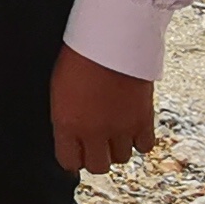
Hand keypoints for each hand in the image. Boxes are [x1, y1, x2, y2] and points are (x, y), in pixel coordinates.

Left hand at [49, 46, 156, 174]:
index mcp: (67, 124)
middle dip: (96, 157)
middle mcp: (93, 132)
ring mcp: (120, 128)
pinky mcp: (143, 119)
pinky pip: (145, 147)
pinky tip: (134, 128)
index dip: (74, 158)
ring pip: (122, 159)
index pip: (69, 163)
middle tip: (97, 143)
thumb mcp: (60, 89)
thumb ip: (66, 118)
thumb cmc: (81, 56)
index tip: (77, 152)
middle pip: (98, 167)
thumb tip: (72, 137)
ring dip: (119, 147)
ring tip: (116, 131)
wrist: (111, 36)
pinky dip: (140, 140)